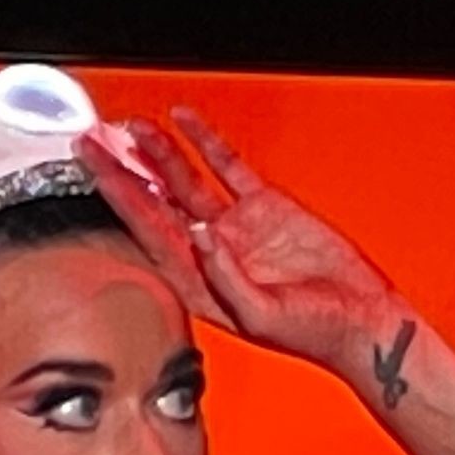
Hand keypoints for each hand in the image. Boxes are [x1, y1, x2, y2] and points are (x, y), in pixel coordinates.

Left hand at [73, 109, 407, 371]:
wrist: (362, 321)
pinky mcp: (265, 208)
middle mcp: (209, 253)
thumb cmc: (313, 333)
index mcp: (198, 283)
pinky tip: (185, 122)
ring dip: (159, 154)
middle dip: (122, 171)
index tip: (92, 165)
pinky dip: (207, 143)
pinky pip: (228, 168)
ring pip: (185, 181)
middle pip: (154, 203)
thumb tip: (200, 233)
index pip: (146, 231)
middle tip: (92, 140)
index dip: (118, 195)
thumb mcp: (263, 315)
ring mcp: (235, 228)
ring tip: (133, 126)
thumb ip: (226, 277)